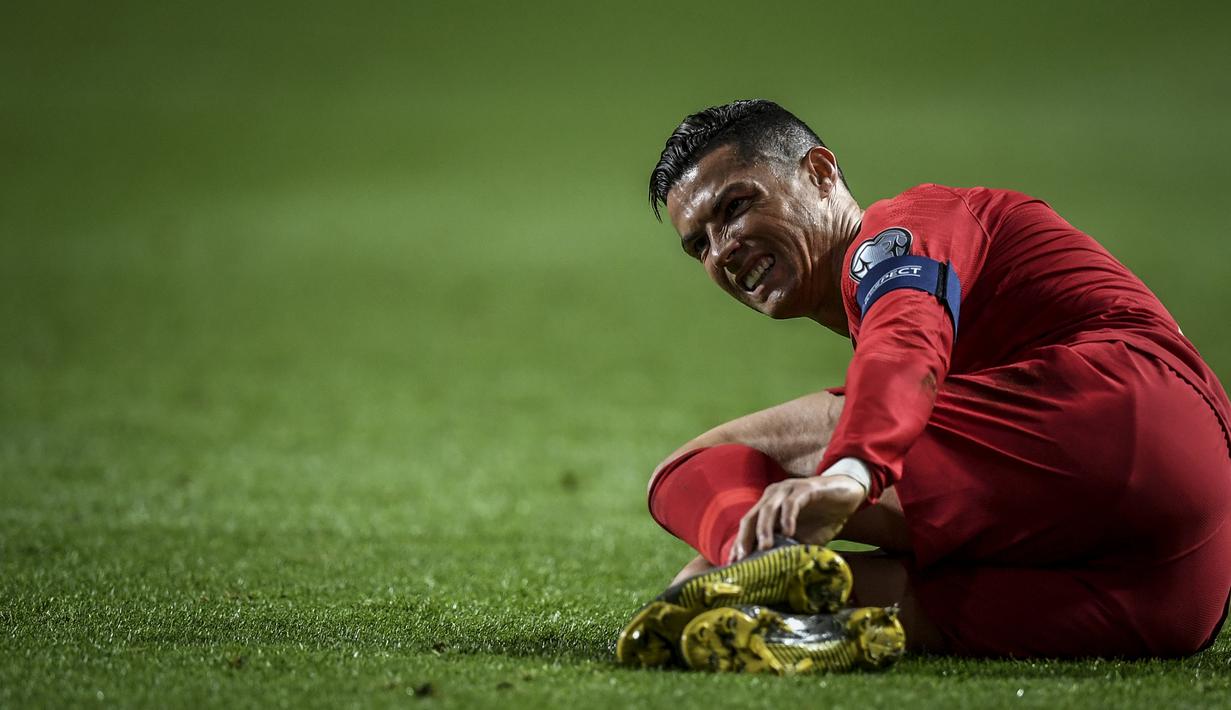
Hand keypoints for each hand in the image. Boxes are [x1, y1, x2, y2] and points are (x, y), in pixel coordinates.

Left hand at [729, 473, 866, 562]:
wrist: (847, 495)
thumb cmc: (821, 518)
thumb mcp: (802, 538)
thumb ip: (788, 548)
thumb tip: (776, 573)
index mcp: (767, 507)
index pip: (748, 526)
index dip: (739, 545)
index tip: (733, 565)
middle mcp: (772, 496)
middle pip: (751, 517)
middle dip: (745, 539)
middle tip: (742, 559)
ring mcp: (787, 490)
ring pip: (768, 509)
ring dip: (764, 529)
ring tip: (764, 548)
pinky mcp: (805, 489)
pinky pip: (792, 503)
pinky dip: (788, 517)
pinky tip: (789, 532)